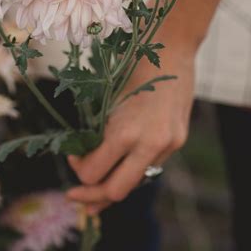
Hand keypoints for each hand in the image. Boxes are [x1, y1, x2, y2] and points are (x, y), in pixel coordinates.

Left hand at [67, 37, 195, 213]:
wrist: (171, 49)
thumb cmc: (131, 67)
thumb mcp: (108, 101)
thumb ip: (101, 133)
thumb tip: (85, 160)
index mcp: (125, 131)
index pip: (94, 172)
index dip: (79, 170)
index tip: (72, 155)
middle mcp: (149, 145)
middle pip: (115, 191)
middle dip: (92, 197)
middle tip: (73, 195)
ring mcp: (168, 146)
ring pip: (135, 183)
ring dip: (112, 189)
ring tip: (92, 201)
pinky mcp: (177, 142)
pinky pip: (149, 166)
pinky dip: (131, 170)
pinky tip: (117, 173)